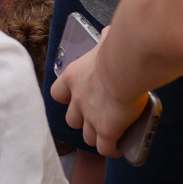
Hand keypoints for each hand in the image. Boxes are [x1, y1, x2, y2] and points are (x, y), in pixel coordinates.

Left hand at [50, 37, 147, 158]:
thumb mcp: (106, 42)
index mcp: (73, 77)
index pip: (58, 93)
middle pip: (72, 119)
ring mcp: (90, 117)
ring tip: (109, 135)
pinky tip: (120, 148)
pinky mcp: (107, 130)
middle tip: (98, 118)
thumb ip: (106, 40)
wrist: (123, 66)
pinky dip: (112, 150)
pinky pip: (106, 148)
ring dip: (97, 137)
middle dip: (83, 121)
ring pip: (87, 137)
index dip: (68, 98)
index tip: (78, 98)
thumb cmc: (117, 50)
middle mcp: (78, 99)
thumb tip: (111, 33)